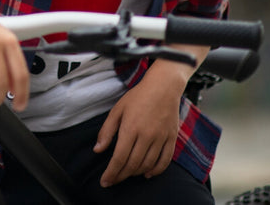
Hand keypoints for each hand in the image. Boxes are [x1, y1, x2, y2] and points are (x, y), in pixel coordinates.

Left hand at [92, 59, 191, 185]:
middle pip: (132, 164)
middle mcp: (146, 135)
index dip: (111, 173)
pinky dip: (156, 171)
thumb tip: (98, 150)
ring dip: (136, 173)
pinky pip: (165, 161)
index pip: (119, 158)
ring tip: (127, 174)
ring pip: (148, 165)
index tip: (105, 182)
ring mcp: (161, 138)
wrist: (163, 87)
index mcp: (130, 128)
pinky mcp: (171, 138)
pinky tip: (147, 174)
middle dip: (121, 176)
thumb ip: (107, 131)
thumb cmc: (137, 97)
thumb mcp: (117, 110)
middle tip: (113, 180)